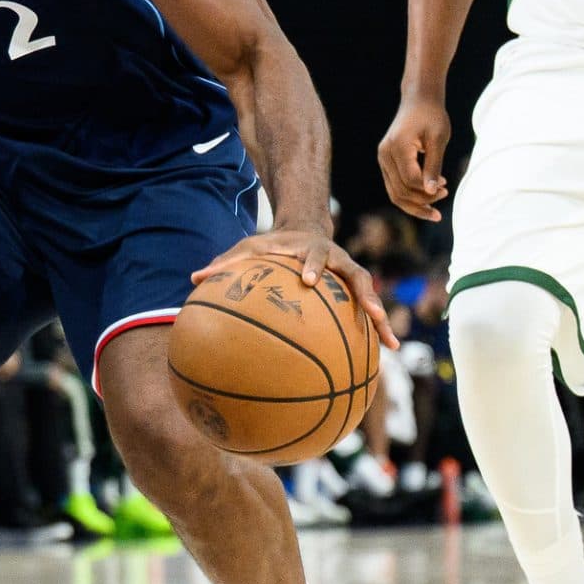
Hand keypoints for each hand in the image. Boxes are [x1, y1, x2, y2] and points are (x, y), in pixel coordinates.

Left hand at [195, 229, 399, 349]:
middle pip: (356, 274)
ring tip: (390, 342)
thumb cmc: (272, 245)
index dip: (312, 265)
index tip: (308, 281)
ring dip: (380, 316)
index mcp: (311, 249)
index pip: (314, 255)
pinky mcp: (356, 290)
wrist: (305, 230)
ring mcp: (349, 274)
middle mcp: (337, 260)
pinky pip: (369, 311)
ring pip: (370, 294)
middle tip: (369, 310)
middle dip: (363, 292)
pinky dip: (379, 330)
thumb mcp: (249, 248)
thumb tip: (193, 278)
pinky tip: (387, 352)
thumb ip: (226, 263)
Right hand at [377, 97, 451, 220]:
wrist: (418, 100)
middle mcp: (385, 155)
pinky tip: (427, 197)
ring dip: (414, 204)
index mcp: (397, 147)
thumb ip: (434, 166)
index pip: (410, 180)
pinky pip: (394, 186)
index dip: (428, 190)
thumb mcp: (438, 139)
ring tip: (435, 211)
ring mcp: (383, 159)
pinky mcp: (386, 161)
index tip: (447, 188)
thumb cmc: (432, 116)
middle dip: (421, 202)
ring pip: (394, 193)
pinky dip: (409, 195)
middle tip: (445, 198)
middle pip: (399, 191)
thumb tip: (432, 192)